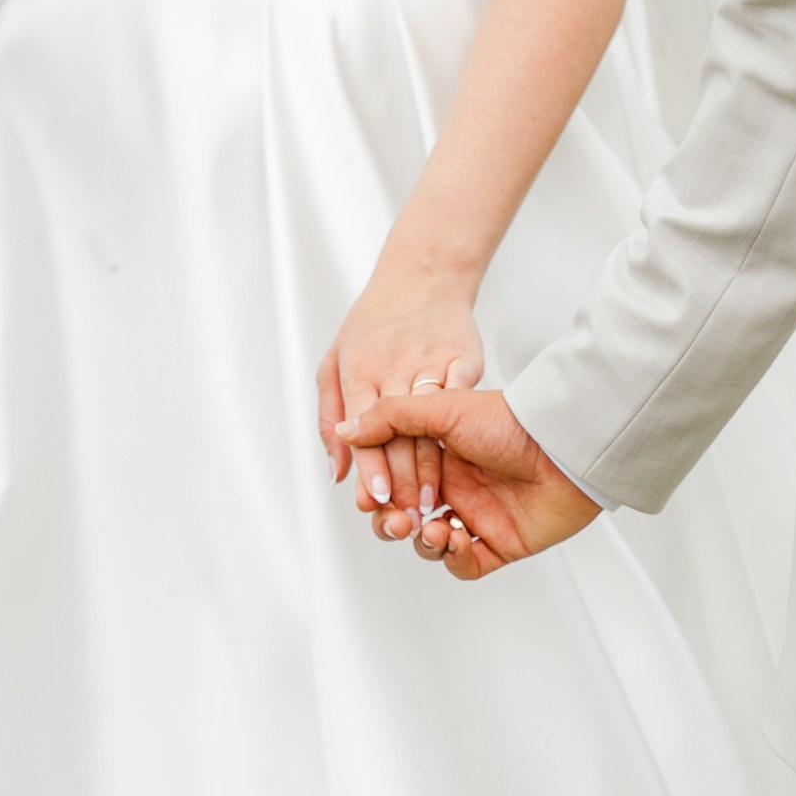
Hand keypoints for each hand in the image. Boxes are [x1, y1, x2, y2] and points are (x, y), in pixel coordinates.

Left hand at [318, 254, 484, 536]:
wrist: (422, 277)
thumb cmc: (373, 323)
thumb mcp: (334, 363)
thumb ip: (330, 418)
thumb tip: (336, 471)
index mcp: (360, 371)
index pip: (364, 429)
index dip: (371, 468)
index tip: (377, 499)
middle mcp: (394, 368)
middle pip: (399, 435)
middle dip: (403, 479)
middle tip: (407, 517)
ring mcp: (431, 362)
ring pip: (433, 425)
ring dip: (434, 467)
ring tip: (435, 503)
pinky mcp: (464, 358)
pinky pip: (462, 399)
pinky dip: (463, 432)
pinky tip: (465, 461)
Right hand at [337, 389, 600, 578]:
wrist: (564, 448)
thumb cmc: (511, 422)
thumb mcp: (443, 408)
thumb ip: (391, 418)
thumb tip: (347, 429)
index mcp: (440, 454)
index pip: (395, 482)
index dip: (379, 494)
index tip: (369, 498)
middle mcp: (458, 485)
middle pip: (408, 517)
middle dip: (393, 524)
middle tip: (396, 521)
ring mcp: (480, 515)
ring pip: (432, 544)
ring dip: (423, 543)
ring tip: (432, 530)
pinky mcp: (502, 542)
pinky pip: (466, 564)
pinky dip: (453, 559)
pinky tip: (454, 541)